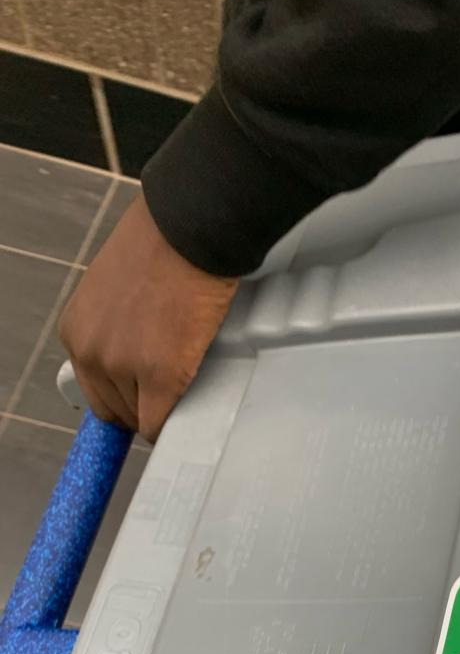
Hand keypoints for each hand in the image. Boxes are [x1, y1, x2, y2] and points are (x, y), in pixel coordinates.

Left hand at [59, 191, 237, 442]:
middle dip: (142, 405)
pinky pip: (161, 423)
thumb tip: (134, 352)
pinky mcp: (160, 376)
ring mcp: (123, 367)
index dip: (124, 393)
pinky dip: (175, 423)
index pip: (94, 389)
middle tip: (170, 389)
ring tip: (185, 381)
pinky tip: (190, 407)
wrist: (189, 230)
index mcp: (76, 331)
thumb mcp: (114, 290)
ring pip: (141, 419)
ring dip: (163, 409)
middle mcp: (90, 352)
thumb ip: (114, 326)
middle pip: (115, 411)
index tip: (143, 391)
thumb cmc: (162, 246)